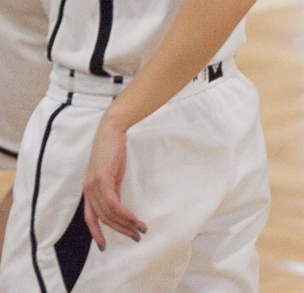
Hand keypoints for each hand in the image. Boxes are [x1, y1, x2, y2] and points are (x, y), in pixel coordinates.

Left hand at [83, 117, 145, 249]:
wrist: (112, 131)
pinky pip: (113, 204)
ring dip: (126, 224)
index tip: (104, 246)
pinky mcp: (102, 180)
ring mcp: (93, 186)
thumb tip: (119, 207)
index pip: (90, 218)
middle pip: (102, 219)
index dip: (96, 233)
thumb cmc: (114, 150)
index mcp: (89, 190)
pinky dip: (124, 214)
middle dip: (119, 231)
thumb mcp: (113, 174)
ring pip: (108, 214)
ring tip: (140, 230)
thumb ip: (112, 190)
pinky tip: (135, 219)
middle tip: (135, 237)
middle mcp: (88, 191)